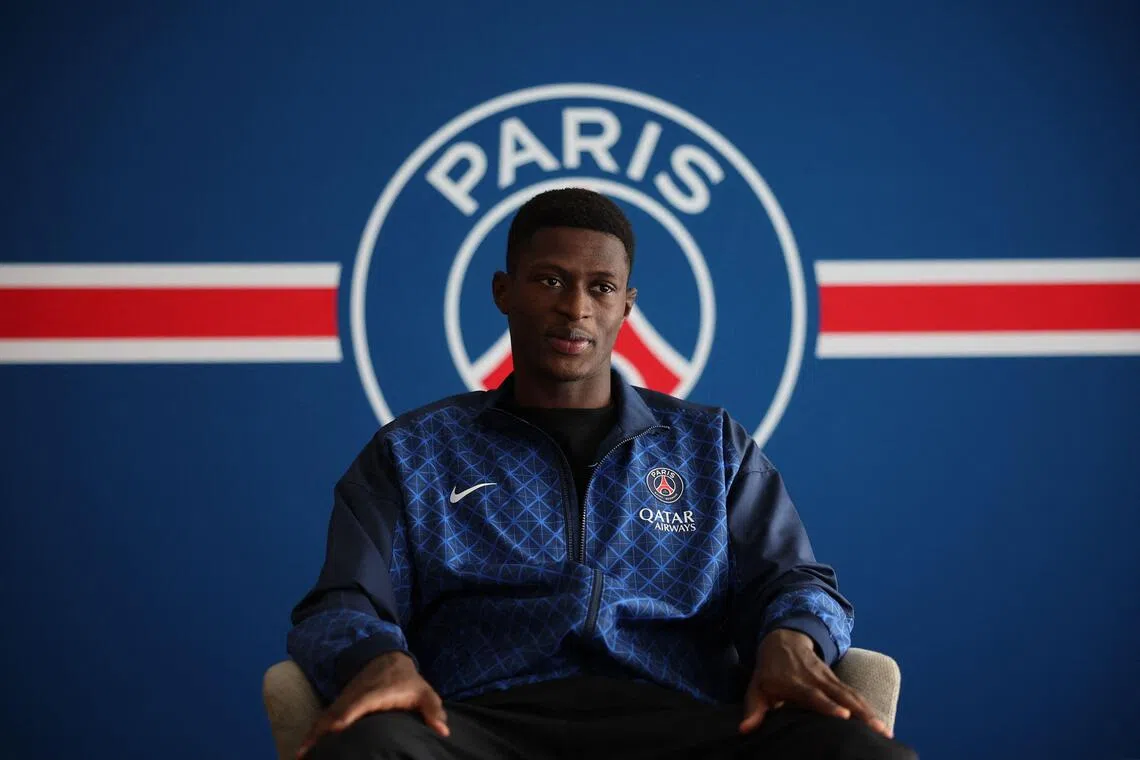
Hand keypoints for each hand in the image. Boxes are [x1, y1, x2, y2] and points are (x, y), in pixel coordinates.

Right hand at [297, 651, 448, 757]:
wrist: (387, 658)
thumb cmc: (407, 681)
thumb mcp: (423, 692)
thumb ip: (433, 710)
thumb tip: (443, 730)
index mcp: (377, 692)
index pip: (361, 702)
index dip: (349, 713)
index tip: (338, 727)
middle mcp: (356, 695)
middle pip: (335, 712)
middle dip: (321, 731)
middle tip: (306, 753)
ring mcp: (345, 699)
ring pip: (325, 716)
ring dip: (312, 734)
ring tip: (299, 755)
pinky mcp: (339, 703)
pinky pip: (324, 718)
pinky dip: (313, 731)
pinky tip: (303, 748)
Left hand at [739, 628, 889, 737]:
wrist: (783, 639)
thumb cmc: (769, 671)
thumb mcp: (756, 687)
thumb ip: (753, 710)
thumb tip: (744, 730)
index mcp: (795, 682)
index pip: (813, 695)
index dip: (828, 705)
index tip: (843, 716)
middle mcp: (816, 679)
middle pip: (841, 695)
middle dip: (860, 713)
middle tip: (878, 730)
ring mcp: (829, 678)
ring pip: (852, 695)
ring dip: (870, 712)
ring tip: (886, 731)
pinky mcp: (837, 680)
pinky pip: (854, 695)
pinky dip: (869, 708)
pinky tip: (881, 724)